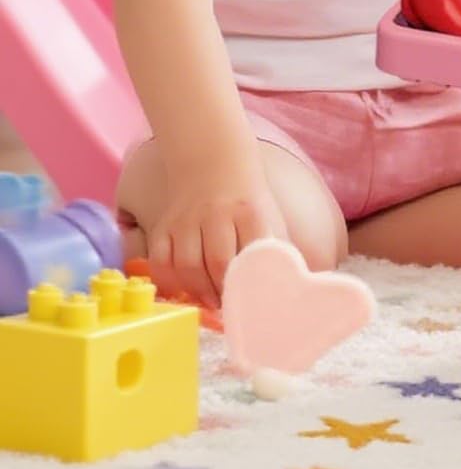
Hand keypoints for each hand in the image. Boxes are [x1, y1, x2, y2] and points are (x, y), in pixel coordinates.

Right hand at [147, 159, 286, 308]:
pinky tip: (182, 291)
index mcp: (250, 210)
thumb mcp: (270, 215)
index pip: (251, 250)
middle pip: (218, 261)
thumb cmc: (247, 200)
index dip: (250, 279)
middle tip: (229, 306)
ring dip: (198, 290)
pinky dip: (168, 281)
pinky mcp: (164, 225)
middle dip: (224, 290)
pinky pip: (160, 260)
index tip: (252, 298)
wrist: (213, 163)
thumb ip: (279, 247)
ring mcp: (187, 219)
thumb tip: (291, 284)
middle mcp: (217, 213)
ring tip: (210, 301)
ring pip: (187, 264)